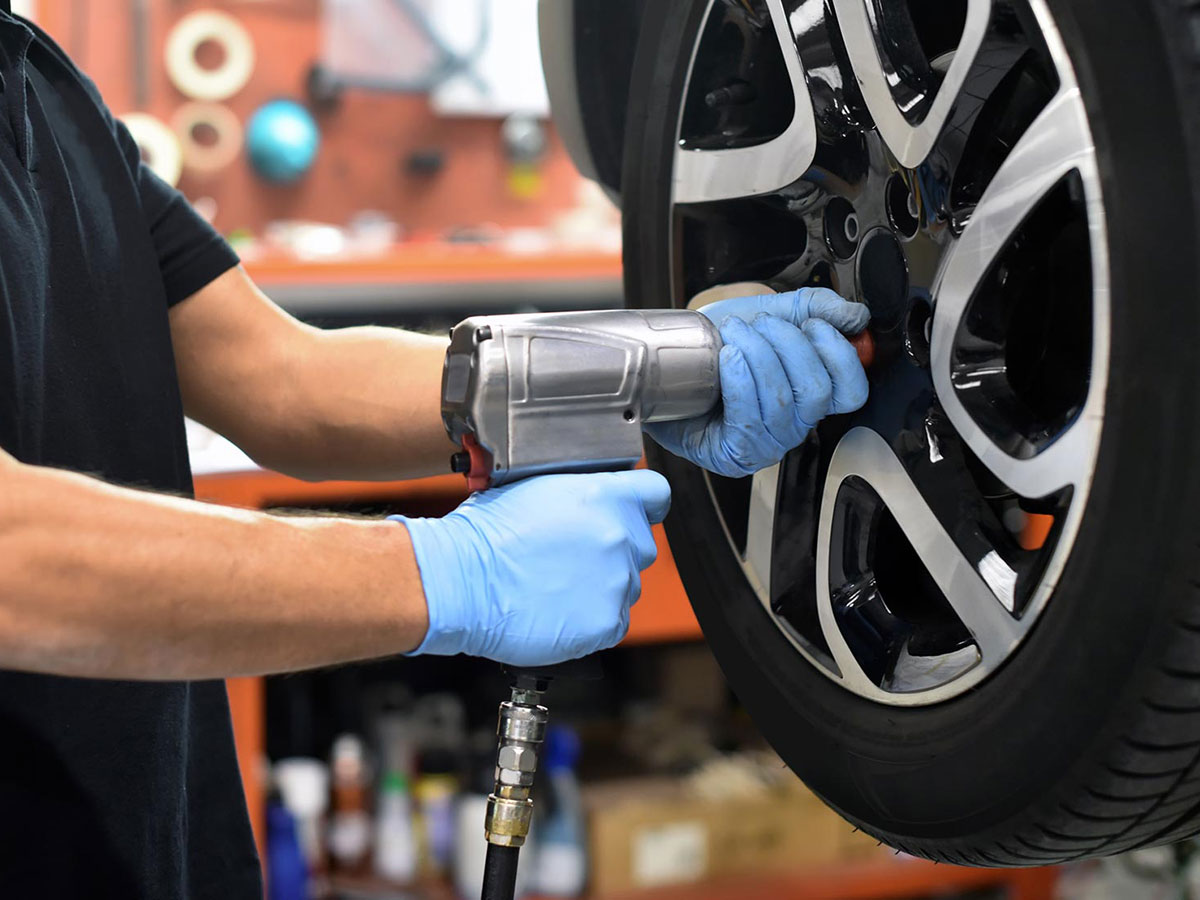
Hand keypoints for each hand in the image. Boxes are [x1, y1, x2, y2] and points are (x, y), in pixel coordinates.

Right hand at [391, 470, 670, 665]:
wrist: (462, 582)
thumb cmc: (484, 534)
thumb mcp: (533, 486)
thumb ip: (577, 490)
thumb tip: (588, 495)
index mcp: (604, 495)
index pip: (655, 492)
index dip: (642, 502)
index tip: (632, 512)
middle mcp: (619, 536)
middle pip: (640, 543)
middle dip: (614, 549)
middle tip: (573, 557)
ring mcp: (617, 581)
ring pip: (627, 584)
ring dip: (602, 585)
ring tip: (558, 585)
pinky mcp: (607, 622)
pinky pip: (614, 620)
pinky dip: (592, 619)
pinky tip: (559, 609)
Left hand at [645, 288, 869, 477]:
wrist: (664, 361)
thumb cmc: (712, 345)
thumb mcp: (767, 314)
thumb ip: (813, 309)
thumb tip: (856, 317)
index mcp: (808, 395)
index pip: (851, 390)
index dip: (840, 355)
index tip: (813, 325)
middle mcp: (793, 425)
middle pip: (817, 392)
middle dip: (789, 346)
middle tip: (760, 325)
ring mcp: (765, 444)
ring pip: (782, 402)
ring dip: (759, 357)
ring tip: (735, 335)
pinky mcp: (733, 455)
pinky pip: (750, 420)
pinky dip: (741, 381)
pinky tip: (728, 359)